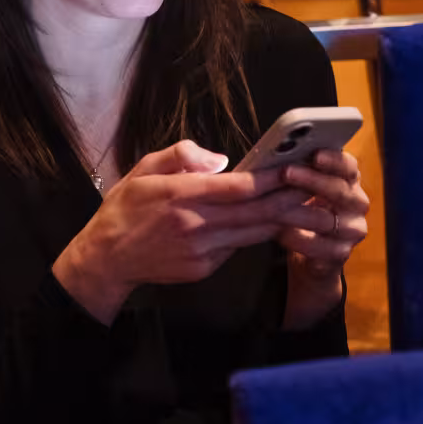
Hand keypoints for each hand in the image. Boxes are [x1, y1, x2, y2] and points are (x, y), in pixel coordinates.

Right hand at [52, 139, 308, 324]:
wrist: (107, 258)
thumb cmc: (125, 207)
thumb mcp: (144, 168)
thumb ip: (181, 155)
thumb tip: (221, 160)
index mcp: (179, 194)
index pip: (236, 187)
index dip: (268, 178)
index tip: (291, 167)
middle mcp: (194, 224)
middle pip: (254, 213)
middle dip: (288, 200)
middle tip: (314, 188)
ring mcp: (200, 250)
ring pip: (252, 234)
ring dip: (280, 220)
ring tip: (305, 205)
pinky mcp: (203, 268)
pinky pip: (236, 248)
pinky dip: (254, 235)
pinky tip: (269, 223)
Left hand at [275, 149, 369, 327]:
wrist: (307, 252)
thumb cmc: (300, 209)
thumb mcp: (299, 188)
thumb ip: (296, 172)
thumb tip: (274, 155)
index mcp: (348, 180)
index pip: (348, 166)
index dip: (334, 159)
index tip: (315, 154)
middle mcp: (357, 203)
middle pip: (340, 190)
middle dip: (311, 180)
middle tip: (286, 172)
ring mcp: (353, 230)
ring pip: (329, 220)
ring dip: (298, 212)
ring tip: (275, 206)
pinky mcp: (341, 254)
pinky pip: (320, 246)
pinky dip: (298, 239)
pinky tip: (280, 233)